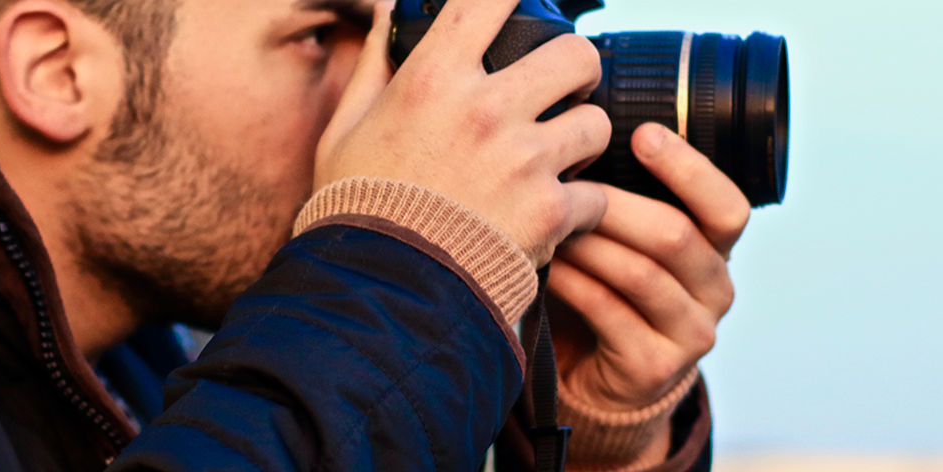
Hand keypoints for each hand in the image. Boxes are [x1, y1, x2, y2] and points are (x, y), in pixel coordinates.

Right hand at [314, 0, 611, 265]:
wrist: (378, 290)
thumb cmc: (357, 207)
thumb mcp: (346, 127)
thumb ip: (374, 64)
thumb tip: (387, 13)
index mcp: (435, 78)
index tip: (522, 5)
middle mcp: (486, 109)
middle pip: (575, 53)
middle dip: (577, 70)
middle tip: (566, 89)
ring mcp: (523, 160)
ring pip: (597, 123)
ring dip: (584, 139)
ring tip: (564, 158)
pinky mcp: (549, 212)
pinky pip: (596, 195)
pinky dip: (583, 209)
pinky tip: (557, 215)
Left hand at [549, 123, 749, 413]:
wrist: (595, 373)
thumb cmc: (605, 288)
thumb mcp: (625, 241)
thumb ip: (624, 198)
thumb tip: (581, 131)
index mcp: (717, 250)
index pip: (727, 206)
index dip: (689, 169)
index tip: (642, 135)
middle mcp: (716, 290)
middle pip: (676, 236)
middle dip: (616, 204)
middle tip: (567, 180)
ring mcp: (690, 333)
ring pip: (640, 273)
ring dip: (589, 242)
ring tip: (548, 219)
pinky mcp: (655, 367)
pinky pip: (609, 312)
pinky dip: (573, 282)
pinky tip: (545, 263)